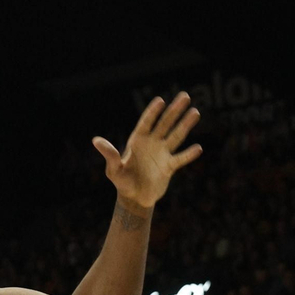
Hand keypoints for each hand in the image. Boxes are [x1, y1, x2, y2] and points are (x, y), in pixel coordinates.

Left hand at [94, 92, 201, 210]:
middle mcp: (151, 144)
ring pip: (176, 136)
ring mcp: (162, 154)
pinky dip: (189, 154)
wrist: (134, 198)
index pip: (146, 123)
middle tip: (185, 96)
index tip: (161, 100)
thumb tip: (96, 141)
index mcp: (137, 141)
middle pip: (165, 124)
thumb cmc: (122, 182)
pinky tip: (198, 148)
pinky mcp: (169, 167)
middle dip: (174, 110)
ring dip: (185, 125)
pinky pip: (181, 158)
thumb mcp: (113, 169)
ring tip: (195, 112)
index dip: (153, 112)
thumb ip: (109, 155)